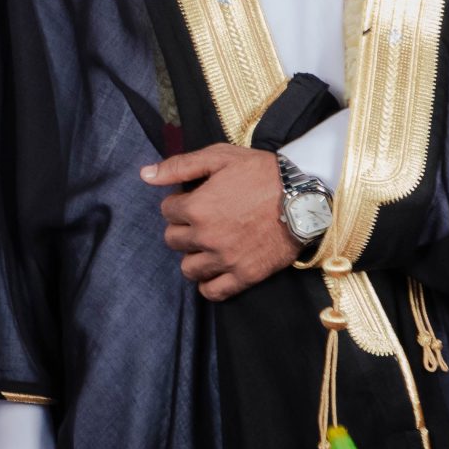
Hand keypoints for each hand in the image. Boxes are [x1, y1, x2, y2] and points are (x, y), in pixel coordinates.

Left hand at [142, 143, 301, 300]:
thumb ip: (179, 166)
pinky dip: (208, 284)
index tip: (194, 198)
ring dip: (192, 256)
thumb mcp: (219, 157)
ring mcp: (225, 259)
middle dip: (182, 228)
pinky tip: (213, 270)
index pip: (167, 211)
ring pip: (188, 268)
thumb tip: (145, 175)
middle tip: (201, 220)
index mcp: (197, 207)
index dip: (179, 202)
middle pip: (173, 240)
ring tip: (207, 244)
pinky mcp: (245, 275)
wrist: (303, 197)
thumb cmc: (261, 172)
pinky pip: (213, 291)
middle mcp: (206, 236)